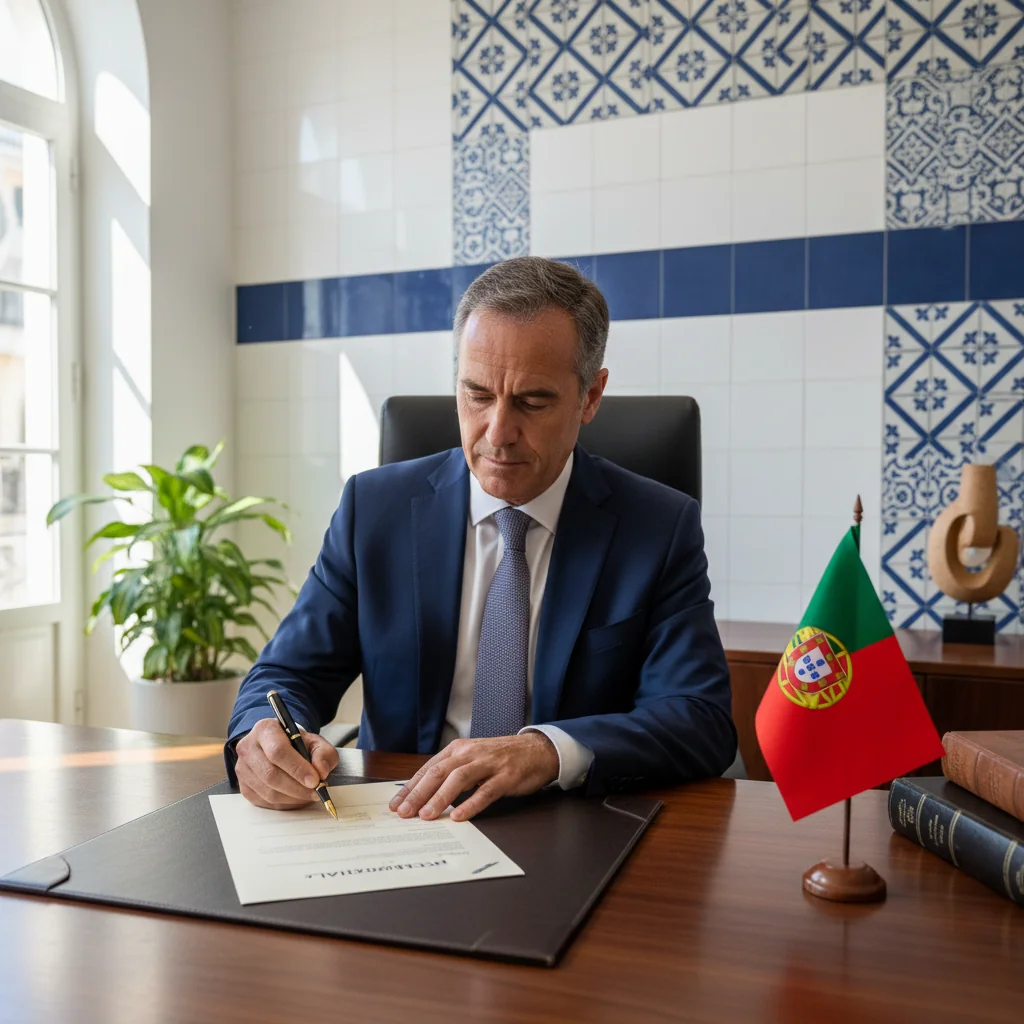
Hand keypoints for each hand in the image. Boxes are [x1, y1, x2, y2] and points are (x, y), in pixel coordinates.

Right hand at [235, 718, 339, 809]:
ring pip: (268, 792)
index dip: (298, 768)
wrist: (280, 747)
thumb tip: (321, 771)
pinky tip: (297, 797)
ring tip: (310, 795)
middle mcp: (248, 748)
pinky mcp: (244, 787)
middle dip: (298, 788)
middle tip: (316, 792)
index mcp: (265, 730)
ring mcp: (243, 769)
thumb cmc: (296, 744)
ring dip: (293, 798)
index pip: (278, 751)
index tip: (315, 780)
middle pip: (271, 775)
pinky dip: (285, 803)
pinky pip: (265, 802)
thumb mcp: (315, 742)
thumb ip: (323, 753)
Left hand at [388, 733, 559, 822]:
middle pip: (439, 773)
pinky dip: (471, 804)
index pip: (428, 769)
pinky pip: (485, 791)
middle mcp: (470, 754)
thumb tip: (423, 795)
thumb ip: (450, 773)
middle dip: (419, 793)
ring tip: (427, 815)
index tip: (395, 804)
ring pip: (459, 779)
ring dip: (440, 798)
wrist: (536, 750)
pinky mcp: (505, 777)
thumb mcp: (471, 759)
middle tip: (404, 812)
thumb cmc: (499, 758)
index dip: (410, 787)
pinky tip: (459, 816)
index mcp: (458, 749)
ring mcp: (488, 764)